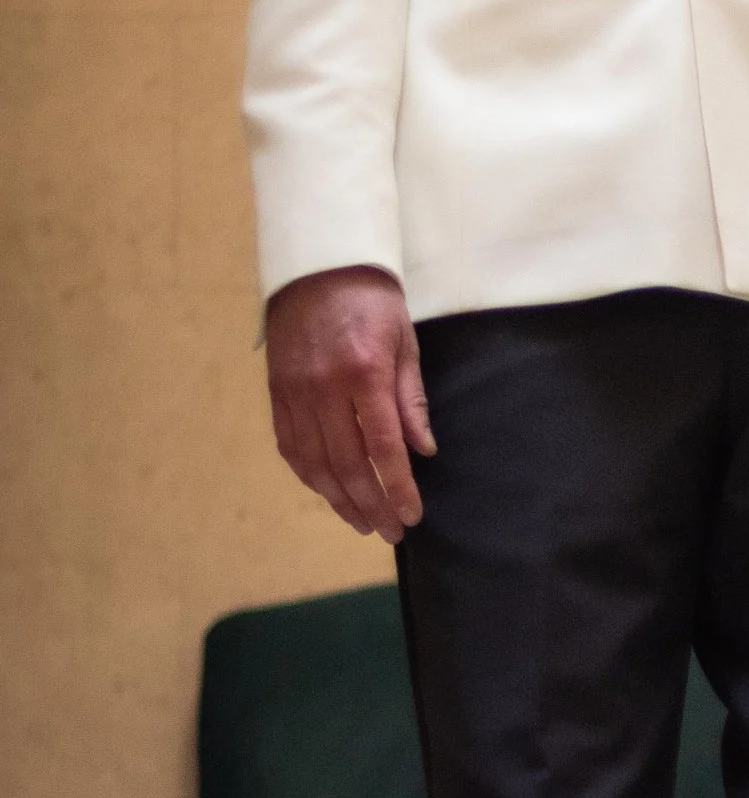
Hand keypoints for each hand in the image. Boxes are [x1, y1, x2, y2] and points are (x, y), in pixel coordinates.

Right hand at [264, 265, 434, 540]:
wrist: (318, 265)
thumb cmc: (372, 302)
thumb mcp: (404, 343)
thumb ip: (410, 400)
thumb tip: (423, 451)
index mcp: (363, 372)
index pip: (383, 447)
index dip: (397, 487)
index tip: (411, 515)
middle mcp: (324, 386)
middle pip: (346, 463)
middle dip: (371, 504)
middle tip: (390, 531)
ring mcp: (294, 391)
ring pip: (314, 462)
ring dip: (339, 500)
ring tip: (362, 522)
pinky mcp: (277, 391)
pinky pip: (290, 445)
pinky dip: (309, 474)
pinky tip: (328, 492)